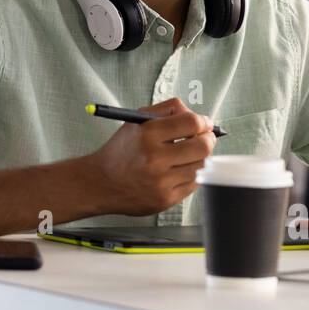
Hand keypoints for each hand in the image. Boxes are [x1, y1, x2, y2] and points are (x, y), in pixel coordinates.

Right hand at [91, 97, 216, 216]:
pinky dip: (191, 174)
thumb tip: (197, 115)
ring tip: (189, 154)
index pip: (191, 123)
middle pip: (202, 146)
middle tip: (205, 138)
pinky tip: (180, 170)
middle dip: (208, 140)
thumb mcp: (137, 121)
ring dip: (200, 158)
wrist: (100, 182)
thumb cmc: (121, 150)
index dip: (203, 121)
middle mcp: (154, 159)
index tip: (204, 123)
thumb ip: (167, 110)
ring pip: (201, 166)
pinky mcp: (165, 199)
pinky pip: (193, 185)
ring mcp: (161, 182)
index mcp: (147, 135)